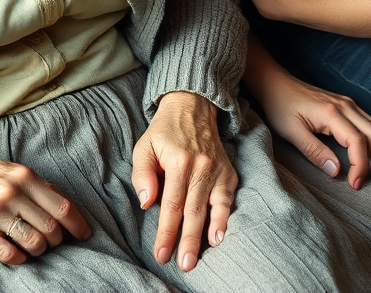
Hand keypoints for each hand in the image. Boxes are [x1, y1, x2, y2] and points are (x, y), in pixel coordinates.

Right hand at [0, 141, 90, 265]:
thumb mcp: (9, 167)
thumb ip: (34, 183)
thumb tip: (60, 198)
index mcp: (23, 176)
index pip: (61, 205)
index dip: (77, 223)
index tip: (85, 233)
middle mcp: (11, 194)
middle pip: (50, 227)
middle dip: (58, 239)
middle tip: (55, 241)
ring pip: (33, 242)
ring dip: (40, 249)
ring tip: (37, 247)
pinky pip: (8, 253)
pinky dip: (20, 258)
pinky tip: (19, 254)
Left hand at [131, 91, 236, 272]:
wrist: (192, 107)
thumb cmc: (164, 132)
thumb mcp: (144, 146)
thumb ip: (142, 174)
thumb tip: (146, 203)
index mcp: (178, 161)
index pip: (171, 204)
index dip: (166, 232)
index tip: (160, 254)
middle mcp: (200, 166)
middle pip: (192, 210)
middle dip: (186, 240)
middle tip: (183, 264)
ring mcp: (216, 169)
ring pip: (210, 207)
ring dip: (204, 235)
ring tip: (198, 257)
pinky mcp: (227, 171)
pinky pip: (227, 199)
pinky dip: (224, 218)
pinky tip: (219, 237)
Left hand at [259, 70, 370, 189]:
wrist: (276, 84)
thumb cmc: (280, 106)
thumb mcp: (291, 131)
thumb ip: (314, 151)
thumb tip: (336, 171)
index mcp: (331, 112)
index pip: (357, 141)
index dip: (360, 166)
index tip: (354, 184)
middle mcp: (345, 105)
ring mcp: (348, 103)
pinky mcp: (347, 105)